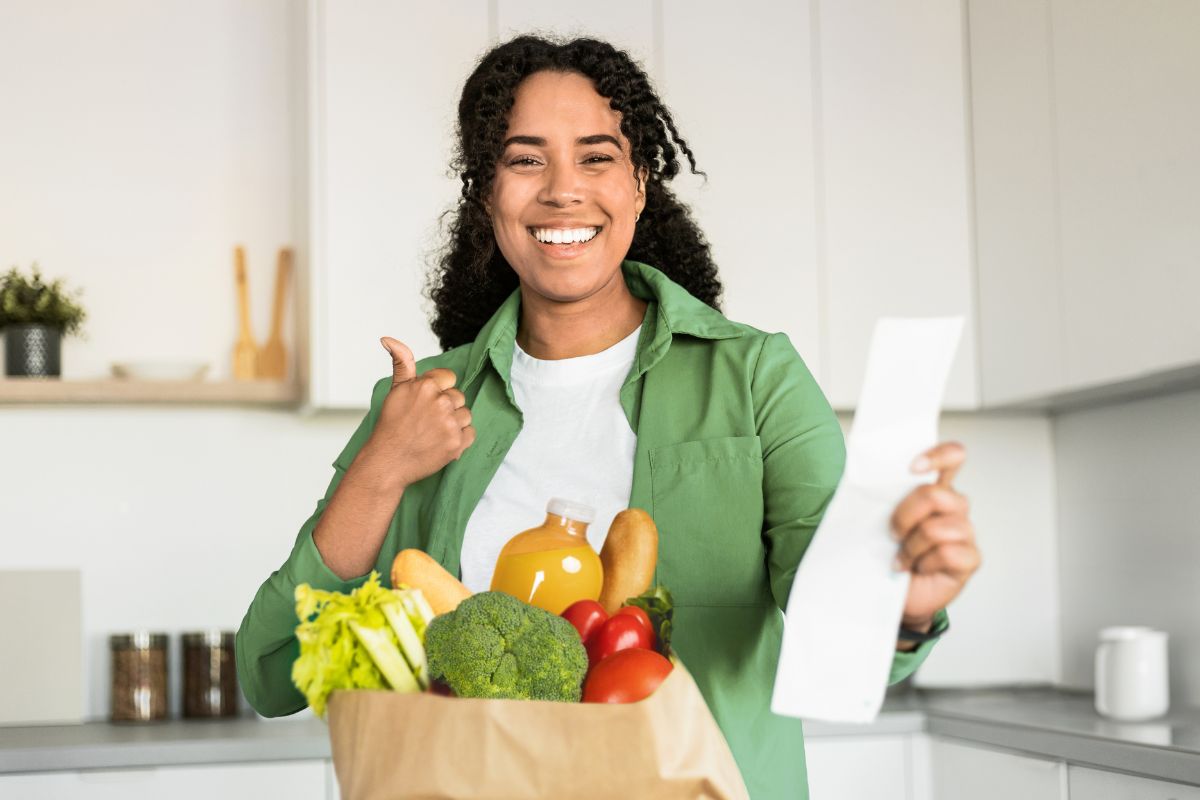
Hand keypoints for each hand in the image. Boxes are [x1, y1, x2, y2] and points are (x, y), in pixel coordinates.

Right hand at [366, 337, 475, 487]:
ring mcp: (450, 423)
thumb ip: (401, 362)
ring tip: (433, 432)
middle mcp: (440, 402)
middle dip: (446, 407)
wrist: (388, 461)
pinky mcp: (457, 443)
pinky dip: (459, 439)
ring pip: (465, 414)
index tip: (426, 404)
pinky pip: (470, 433)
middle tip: (427, 421)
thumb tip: (388, 339)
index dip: (438, 391)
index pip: (449, 378)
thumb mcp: (395, 389)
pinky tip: (441, 442)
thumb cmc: (391, 426)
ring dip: (454, 423)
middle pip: (458, 397)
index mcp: (426, 385)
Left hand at [890, 441, 980, 628]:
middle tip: (892, 534)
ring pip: (937, 528)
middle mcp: (954, 506)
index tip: (913, 467)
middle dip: (904, 516)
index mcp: (935, 488)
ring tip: (903, 558)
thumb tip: (860, 474)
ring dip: (911, 546)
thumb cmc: (885, 551)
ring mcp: (965, 532)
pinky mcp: (970, 558)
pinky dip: (925, 563)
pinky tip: (919, 569)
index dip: (938, 455)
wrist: (889, 592)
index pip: (952, 457)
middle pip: (935, 494)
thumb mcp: (876, 518)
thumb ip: (881, 495)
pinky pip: (948, 553)